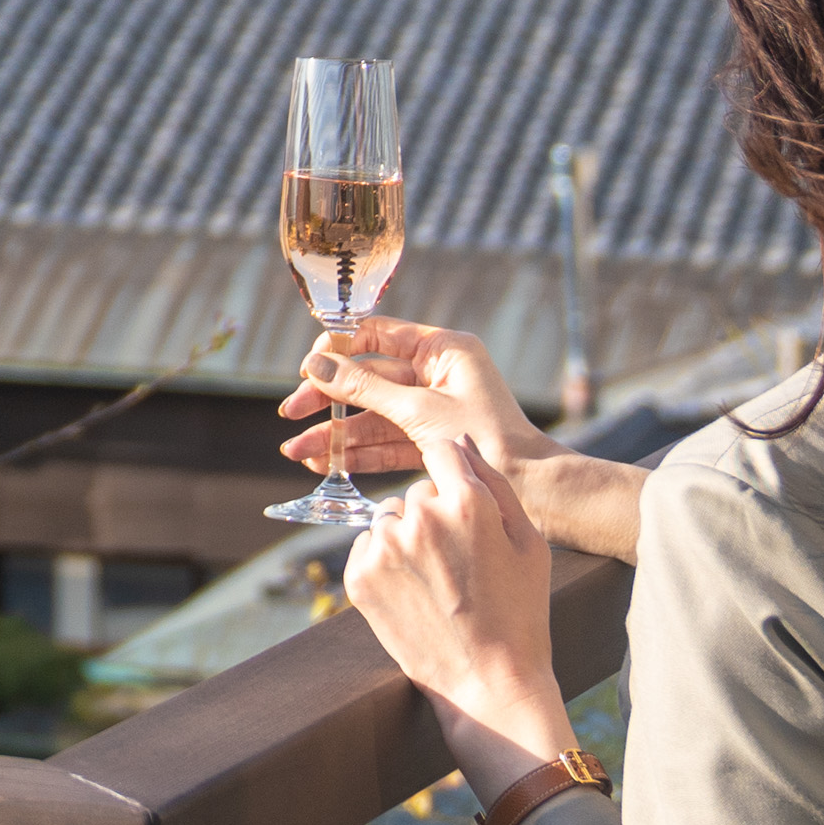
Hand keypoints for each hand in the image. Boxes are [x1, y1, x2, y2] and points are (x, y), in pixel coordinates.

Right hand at [279, 315, 534, 479]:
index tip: (308, 368)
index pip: (378, 334)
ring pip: (372, 416)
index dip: (339, 349)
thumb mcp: (419, 410)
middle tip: (290, 413)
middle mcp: (437, 374)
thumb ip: (364, 388)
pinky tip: (324, 463)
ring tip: (297, 452)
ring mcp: (434, 410)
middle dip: (327, 400)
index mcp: (444, 349)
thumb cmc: (487, 440)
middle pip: (368, 380)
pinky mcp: (431, 442)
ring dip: (335, 434)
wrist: (533, 490)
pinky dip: (356, 453)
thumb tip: (316, 365)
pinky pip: (385, 443)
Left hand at [341, 429, 572, 765]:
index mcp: (466, 501)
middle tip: (461, 564)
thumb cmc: (520, 611)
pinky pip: (367, 546)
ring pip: (390, 518)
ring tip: (438, 582)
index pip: (444, 451)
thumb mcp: (530, 542)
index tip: (463, 505)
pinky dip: (385, 563)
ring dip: (407, 538)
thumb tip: (461, 437)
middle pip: (418, 491)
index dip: (456, 476)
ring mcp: (385, 546)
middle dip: (436, 515)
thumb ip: (496, 481)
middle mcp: (419, 516)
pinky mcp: (359, 576)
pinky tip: (415, 593)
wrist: (488, 681)